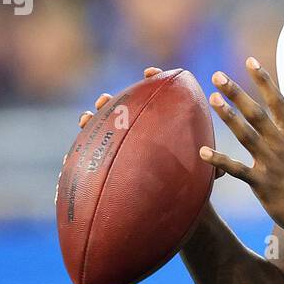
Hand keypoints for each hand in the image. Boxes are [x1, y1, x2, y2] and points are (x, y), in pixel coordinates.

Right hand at [77, 67, 224, 179]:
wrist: (180, 210)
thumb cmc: (196, 187)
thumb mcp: (207, 175)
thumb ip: (212, 165)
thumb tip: (209, 157)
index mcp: (166, 127)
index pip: (159, 96)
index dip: (154, 80)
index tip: (151, 73)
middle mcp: (143, 134)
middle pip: (124, 111)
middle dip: (113, 102)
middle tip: (106, 100)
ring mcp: (126, 149)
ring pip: (105, 131)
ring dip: (93, 121)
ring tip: (86, 118)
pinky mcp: (114, 167)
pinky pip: (94, 158)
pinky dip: (81, 155)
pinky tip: (70, 156)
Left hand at [203, 57, 283, 246]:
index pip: (277, 102)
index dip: (264, 80)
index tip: (250, 61)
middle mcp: (281, 145)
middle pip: (257, 113)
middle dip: (237, 93)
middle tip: (218, 76)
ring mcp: (272, 163)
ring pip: (246, 134)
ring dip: (228, 116)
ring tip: (212, 100)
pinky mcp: (263, 183)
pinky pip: (237, 169)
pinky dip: (219, 160)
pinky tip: (202, 152)